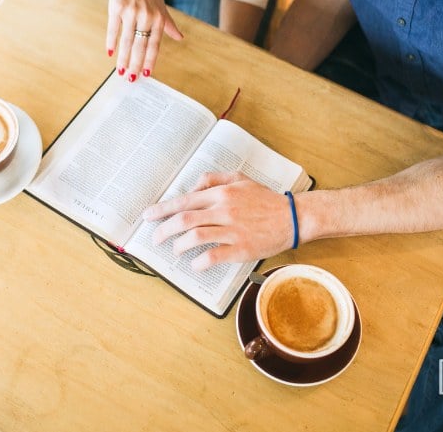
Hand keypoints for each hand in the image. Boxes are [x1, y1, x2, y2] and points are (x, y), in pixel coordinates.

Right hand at [105, 0, 182, 79]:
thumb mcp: (160, 5)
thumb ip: (168, 23)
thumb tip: (180, 38)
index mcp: (158, 18)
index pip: (155, 44)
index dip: (150, 61)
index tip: (146, 74)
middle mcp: (146, 16)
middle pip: (140, 46)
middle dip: (135, 64)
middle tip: (131, 79)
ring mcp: (131, 12)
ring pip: (127, 40)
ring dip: (123, 58)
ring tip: (120, 71)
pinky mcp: (116, 7)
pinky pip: (113, 29)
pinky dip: (111, 42)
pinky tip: (110, 53)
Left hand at [142, 172, 293, 270]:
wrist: (293, 217)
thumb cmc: (266, 200)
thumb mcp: (240, 179)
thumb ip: (214, 179)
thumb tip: (193, 187)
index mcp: (222, 193)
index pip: (184, 201)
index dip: (162, 210)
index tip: (149, 216)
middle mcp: (224, 209)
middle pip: (184, 219)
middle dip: (164, 229)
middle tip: (155, 238)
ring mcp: (233, 230)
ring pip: (196, 236)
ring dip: (179, 245)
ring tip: (174, 250)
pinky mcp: (242, 248)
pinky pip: (214, 255)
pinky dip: (200, 261)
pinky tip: (195, 264)